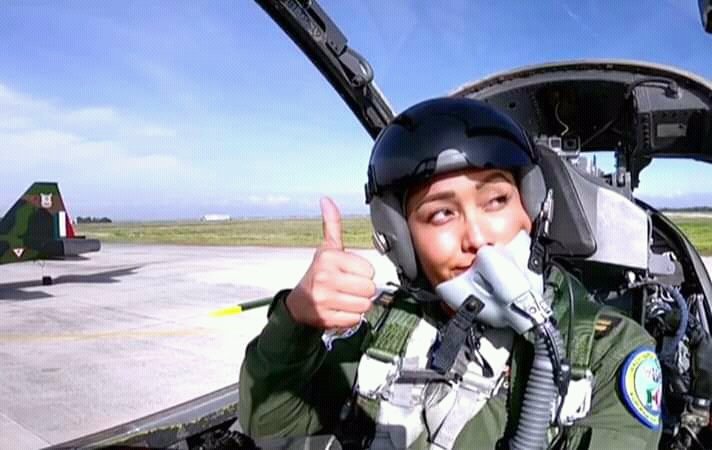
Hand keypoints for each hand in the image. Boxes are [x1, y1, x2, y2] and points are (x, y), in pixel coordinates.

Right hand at [285, 197, 375, 328]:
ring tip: (345, 298)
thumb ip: (331, 224)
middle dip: (363, 290)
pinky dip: (351, 317)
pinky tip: (340, 309)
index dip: (363, 273)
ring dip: (359, 304)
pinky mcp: (326, 318)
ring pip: (364, 305)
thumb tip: (326, 200)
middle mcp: (325, 277)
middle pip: (369, 289)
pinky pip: (355, 319)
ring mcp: (325, 299)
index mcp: (329, 258)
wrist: (298, 303)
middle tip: (350, 287)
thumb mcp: (326, 248)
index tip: (351, 273)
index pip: (369, 270)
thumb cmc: (318, 273)